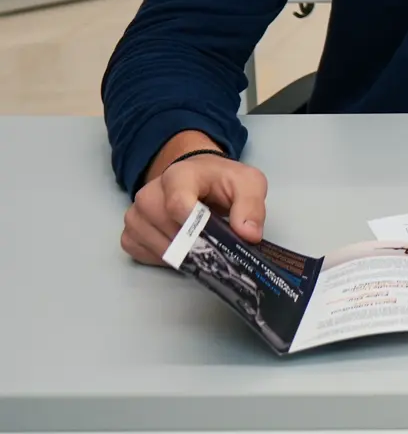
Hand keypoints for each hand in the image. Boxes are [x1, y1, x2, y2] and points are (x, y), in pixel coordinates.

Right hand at [122, 131, 267, 265]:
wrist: (198, 178)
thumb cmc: (221, 181)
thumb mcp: (248, 184)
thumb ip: (251, 206)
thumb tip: (248, 235)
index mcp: (179, 175)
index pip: (177, 204)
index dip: (194, 225)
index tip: (212, 236)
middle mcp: (149, 194)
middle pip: (168, 230)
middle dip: (196, 243)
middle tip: (215, 245)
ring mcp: (136, 215)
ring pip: (157, 247)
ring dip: (182, 253)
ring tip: (201, 243)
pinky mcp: (130, 233)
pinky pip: (144, 254)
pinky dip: (164, 258)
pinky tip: (181, 247)